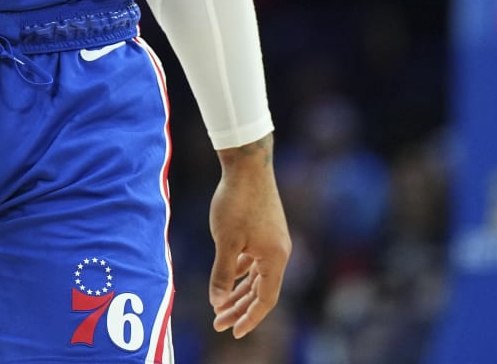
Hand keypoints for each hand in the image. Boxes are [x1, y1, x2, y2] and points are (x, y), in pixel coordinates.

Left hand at [207, 135, 290, 338]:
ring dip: (239, 291)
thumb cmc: (237, 202)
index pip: (266, 300)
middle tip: (218, 323)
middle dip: (239, 308)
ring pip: (257, 276)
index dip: (249, 318)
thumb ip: (222, 275)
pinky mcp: (266, 230)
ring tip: (219, 306)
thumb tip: (217, 303)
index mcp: (275, 258)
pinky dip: (242, 272)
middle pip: (261, 290)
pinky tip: (228, 277)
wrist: (247, 164)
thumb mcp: (225, 242)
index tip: (232, 331)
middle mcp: (279, 252)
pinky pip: (255, 261)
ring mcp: (273, 241)